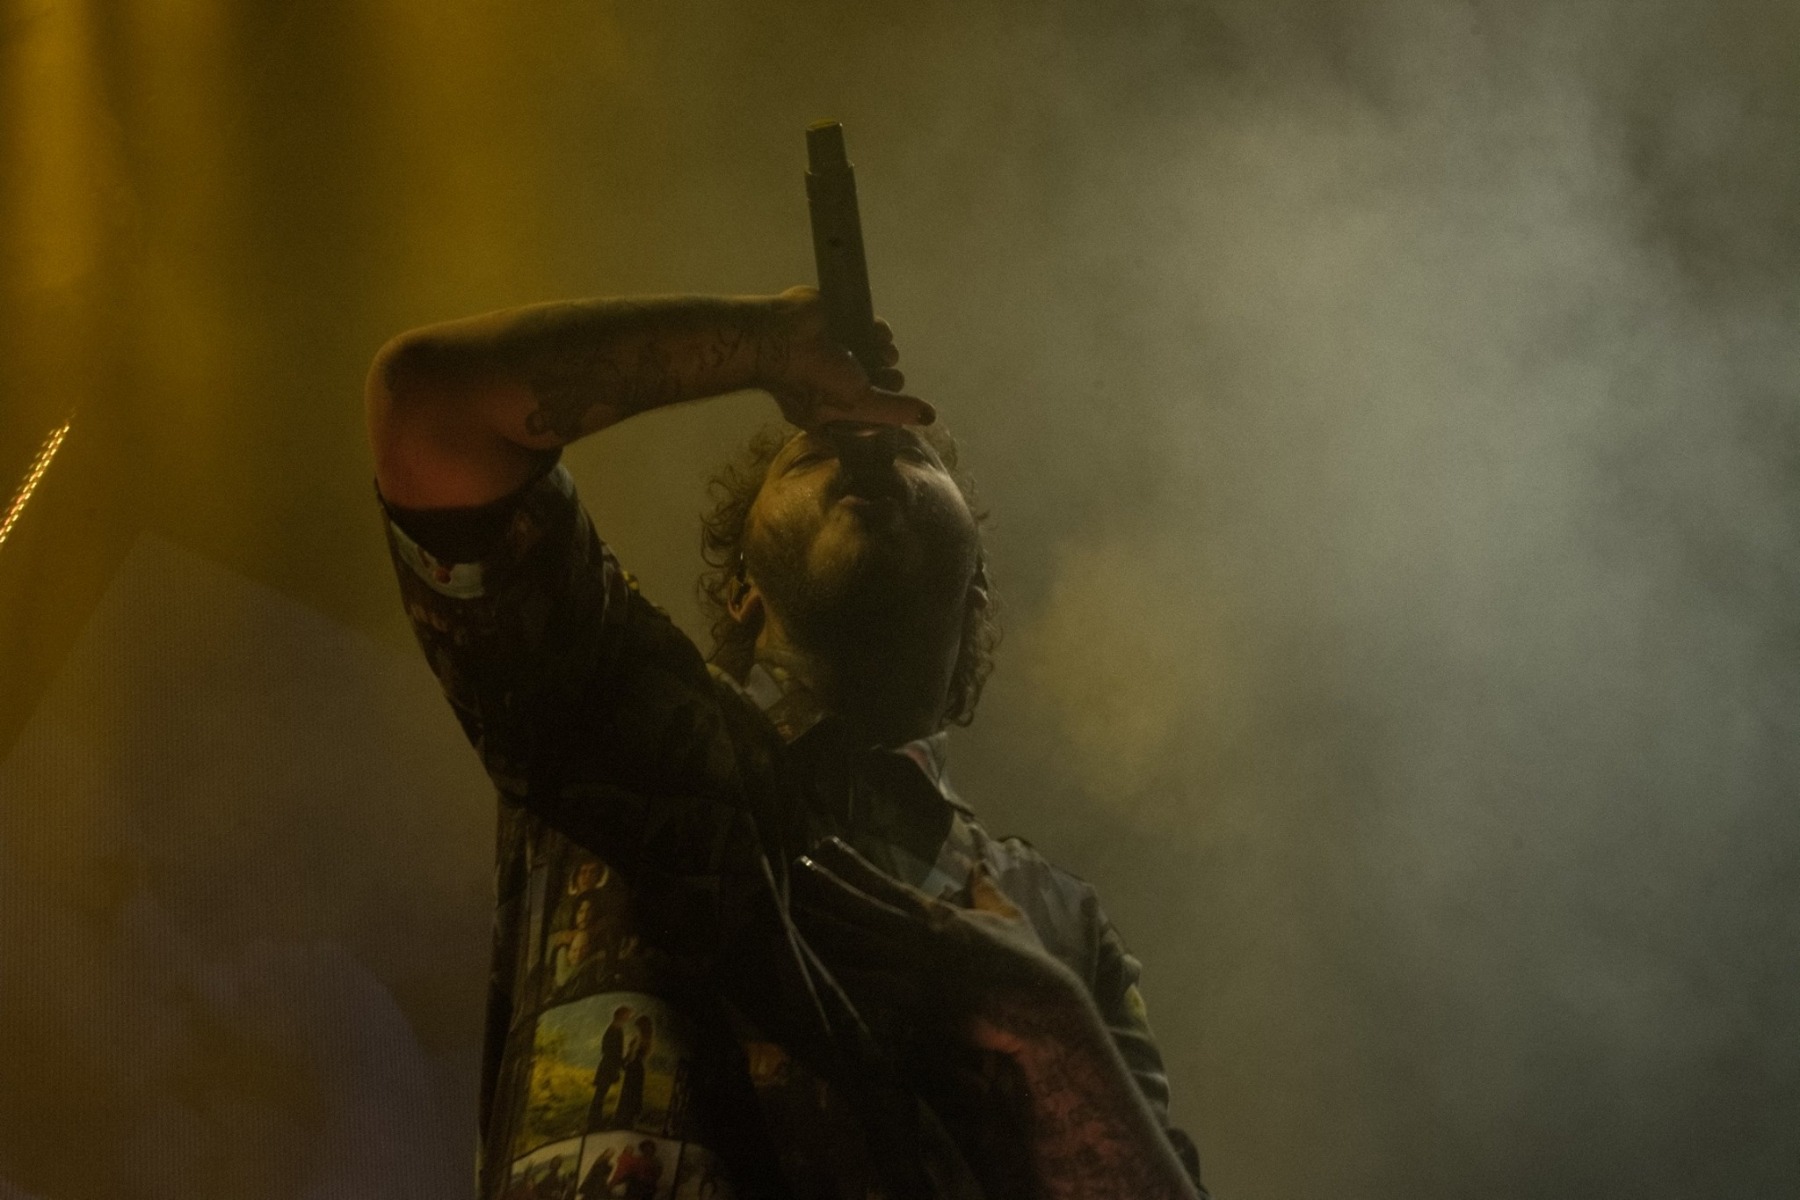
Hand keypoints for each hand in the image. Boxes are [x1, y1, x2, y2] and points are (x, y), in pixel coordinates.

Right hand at [759, 287, 934, 428]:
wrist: (783, 338)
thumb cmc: (815, 381)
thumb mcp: (858, 405)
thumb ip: (894, 411)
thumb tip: (929, 418)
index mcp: (831, 408)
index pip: (867, 414)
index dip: (884, 411)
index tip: (891, 407)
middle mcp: (836, 381)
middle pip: (878, 383)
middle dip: (889, 382)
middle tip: (888, 380)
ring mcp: (839, 352)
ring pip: (878, 355)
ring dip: (886, 354)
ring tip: (882, 354)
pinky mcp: (844, 323)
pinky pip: (872, 329)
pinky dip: (879, 332)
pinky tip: (877, 335)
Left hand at [790, 837, 1087, 1057]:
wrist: (1038, 1010)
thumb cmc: (1027, 963)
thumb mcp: (1009, 916)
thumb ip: (987, 888)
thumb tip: (980, 861)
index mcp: (937, 914)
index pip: (883, 884)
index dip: (849, 865)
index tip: (823, 846)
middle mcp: (917, 938)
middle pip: (858, 910)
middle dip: (823, 890)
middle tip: (791, 872)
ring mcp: (912, 971)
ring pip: (854, 948)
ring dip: (820, 931)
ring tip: (787, 914)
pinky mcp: (912, 1004)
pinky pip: (864, 989)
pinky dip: (836, 977)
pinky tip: (811, 967)